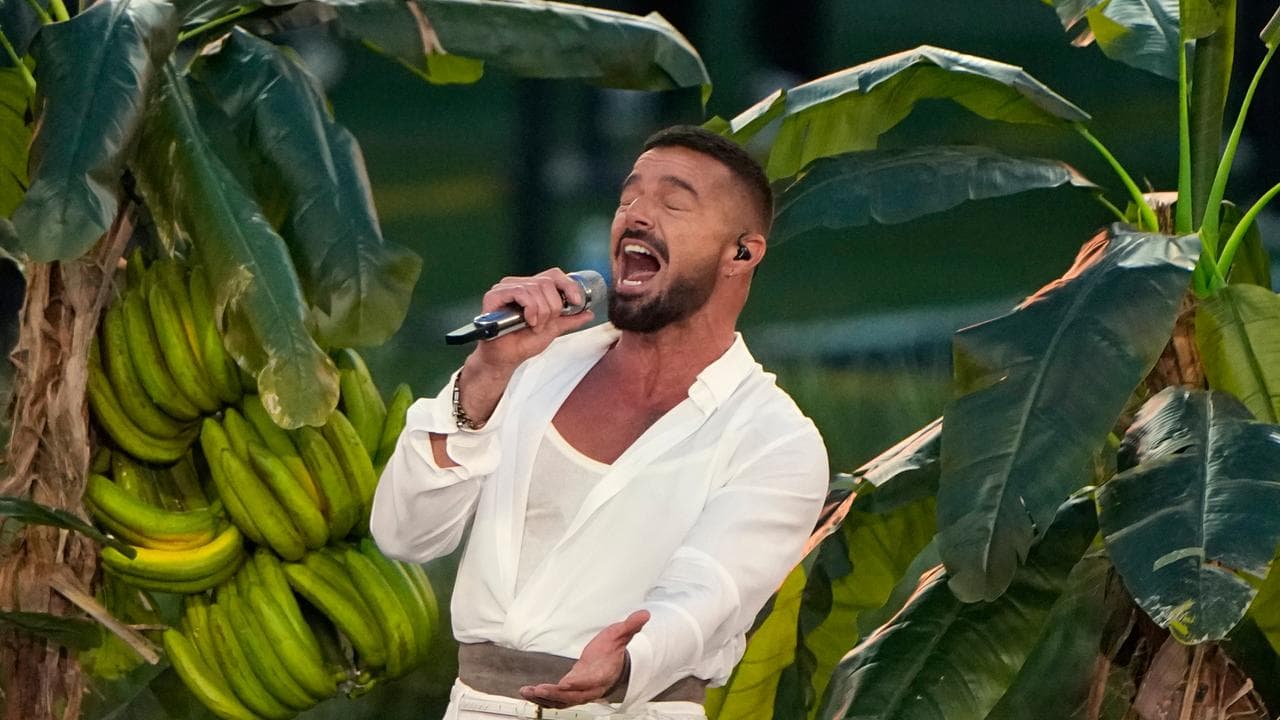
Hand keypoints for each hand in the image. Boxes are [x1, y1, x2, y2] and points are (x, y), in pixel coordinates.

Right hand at [471, 268, 595, 371]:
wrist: (506, 358)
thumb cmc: (523, 343)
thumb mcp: (553, 329)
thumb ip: (569, 320)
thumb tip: (589, 313)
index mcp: (532, 289)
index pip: (554, 274)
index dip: (568, 285)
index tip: (577, 302)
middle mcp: (518, 284)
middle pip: (547, 281)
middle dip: (553, 306)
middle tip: (546, 323)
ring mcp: (505, 288)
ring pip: (536, 288)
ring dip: (541, 312)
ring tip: (535, 326)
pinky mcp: (494, 295)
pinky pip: (521, 292)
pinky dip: (530, 308)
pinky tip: (528, 321)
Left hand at [520, 610, 649, 708]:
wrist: (611, 665)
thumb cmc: (612, 650)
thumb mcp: (621, 634)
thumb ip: (630, 626)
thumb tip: (644, 614)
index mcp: (602, 675)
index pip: (590, 681)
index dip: (578, 684)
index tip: (565, 683)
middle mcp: (590, 688)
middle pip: (572, 696)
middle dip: (555, 695)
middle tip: (538, 690)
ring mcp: (578, 692)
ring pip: (560, 701)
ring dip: (543, 698)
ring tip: (527, 692)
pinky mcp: (568, 692)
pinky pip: (554, 699)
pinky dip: (541, 698)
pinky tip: (527, 692)